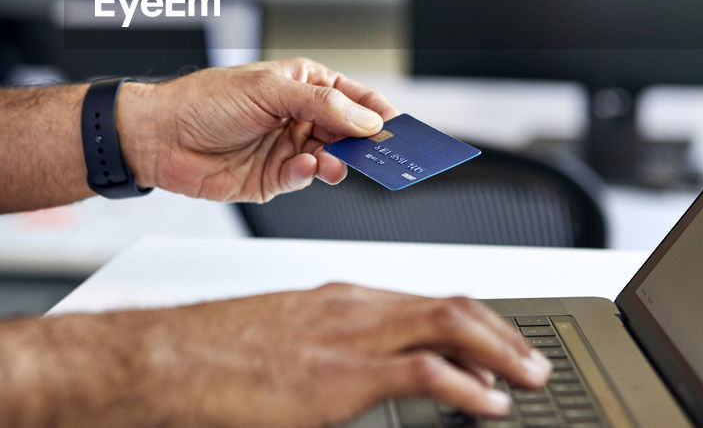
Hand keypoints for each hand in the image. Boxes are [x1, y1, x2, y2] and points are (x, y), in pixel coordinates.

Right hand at [36, 284, 551, 426]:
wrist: (169, 356)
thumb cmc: (214, 351)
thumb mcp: (283, 341)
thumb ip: (326, 351)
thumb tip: (354, 376)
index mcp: (340, 299)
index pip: (426, 299)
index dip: (474, 320)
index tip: (500, 341)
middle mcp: (354, 307)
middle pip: (450, 306)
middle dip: (502, 332)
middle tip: (533, 360)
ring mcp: (351, 337)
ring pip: (449, 325)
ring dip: (500, 352)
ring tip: (529, 379)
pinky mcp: (341, 374)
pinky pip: (424, 371)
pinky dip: (467, 385)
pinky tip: (489, 404)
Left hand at [118, 57, 396, 201]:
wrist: (161, 135)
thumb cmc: (206, 100)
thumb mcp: (269, 90)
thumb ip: (322, 104)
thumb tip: (366, 118)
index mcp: (303, 85)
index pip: (353, 96)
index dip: (378, 110)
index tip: (400, 125)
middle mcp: (299, 117)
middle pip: (349, 132)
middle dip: (367, 142)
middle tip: (385, 153)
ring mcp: (288, 148)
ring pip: (332, 159)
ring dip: (338, 161)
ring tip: (336, 163)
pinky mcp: (274, 178)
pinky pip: (304, 178)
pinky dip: (308, 175)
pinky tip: (302, 167)